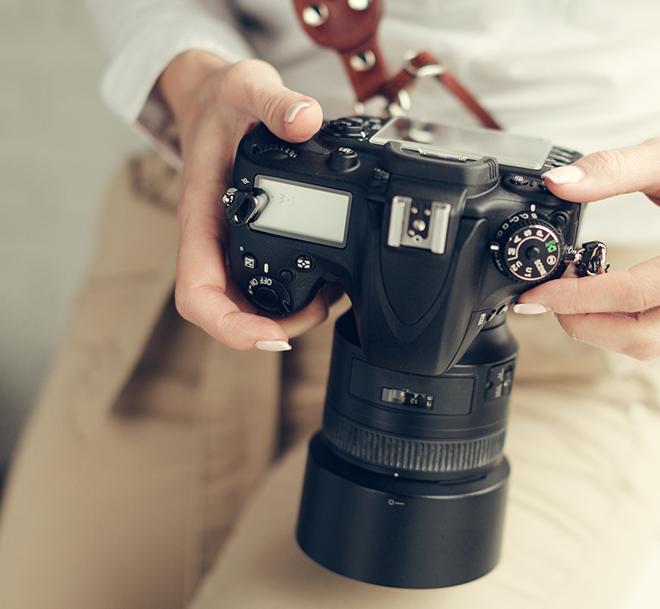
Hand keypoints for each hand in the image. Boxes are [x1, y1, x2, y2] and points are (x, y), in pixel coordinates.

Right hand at [157, 51, 331, 350]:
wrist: (214, 97)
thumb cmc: (221, 99)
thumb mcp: (245, 87)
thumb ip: (275, 102)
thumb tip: (305, 119)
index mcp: (198, 216)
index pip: (197, 292)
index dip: (230, 326)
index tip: (271, 336)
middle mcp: (211, 238)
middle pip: (226, 309)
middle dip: (268, 328)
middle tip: (317, 313)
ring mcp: (229, 241)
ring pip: (246, 300)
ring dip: (284, 314)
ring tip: (327, 300)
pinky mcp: (249, 236)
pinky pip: (263, 278)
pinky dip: (292, 290)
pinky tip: (326, 282)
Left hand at [517, 107, 659, 359]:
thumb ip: (611, 169)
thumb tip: (557, 184)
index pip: (638, 295)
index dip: (580, 297)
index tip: (538, 292)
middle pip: (645, 337)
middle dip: (586, 325)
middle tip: (543, 301)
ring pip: (654, 344)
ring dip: (603, 328)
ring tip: (566, 296)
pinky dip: (626, 322)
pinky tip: (599, 298)